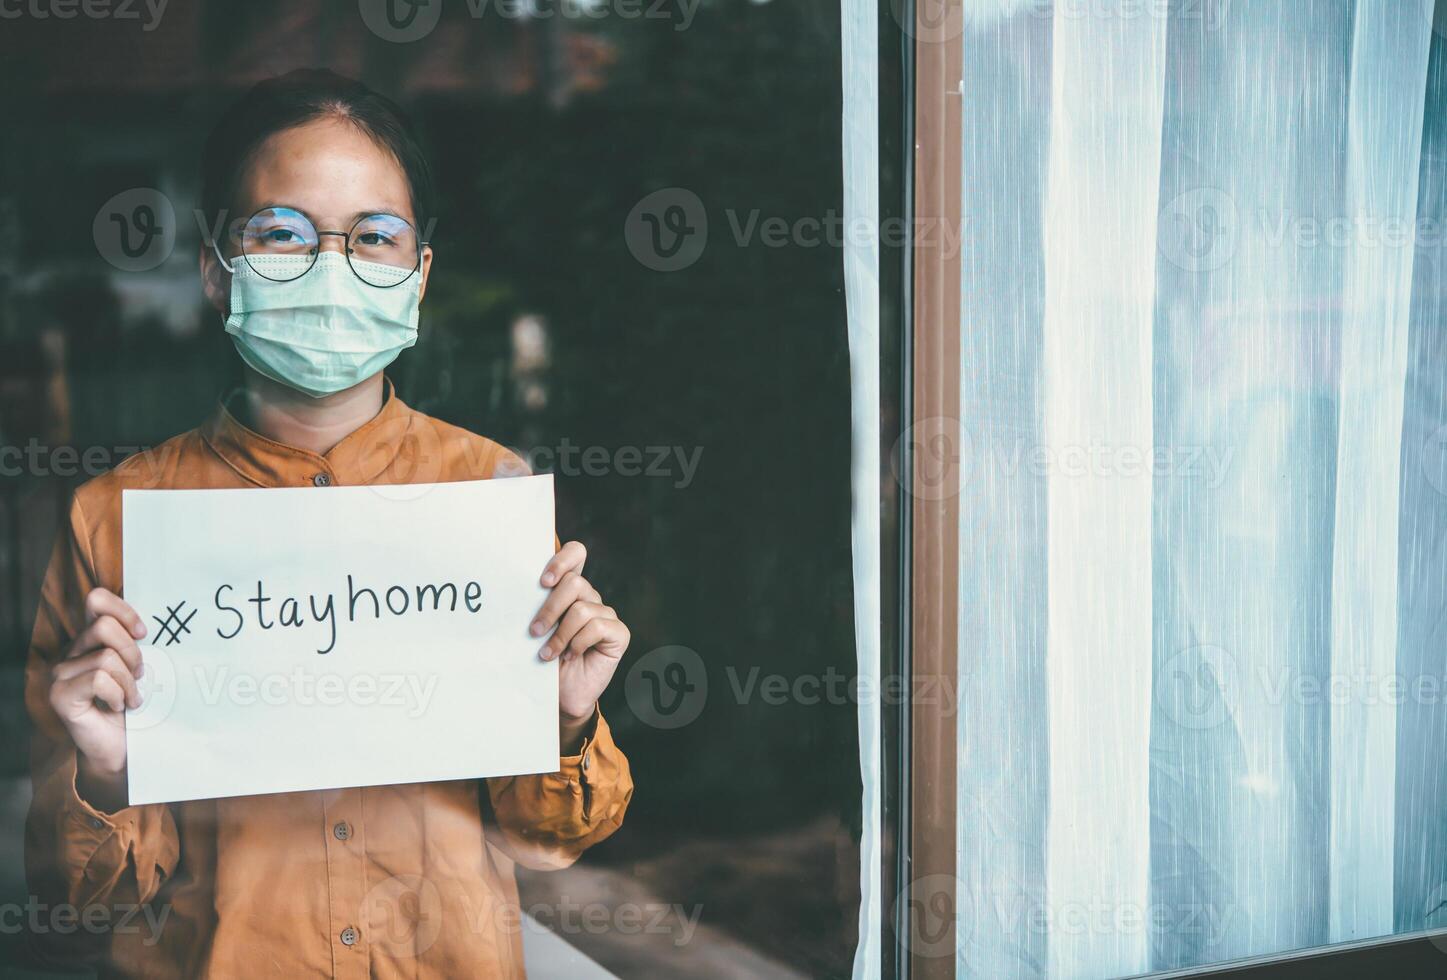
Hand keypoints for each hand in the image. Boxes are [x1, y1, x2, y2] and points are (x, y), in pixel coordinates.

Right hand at [48, 587, 145, 809]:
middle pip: (104, 627)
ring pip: (105, 657)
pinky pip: (99, 679)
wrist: (125, 747)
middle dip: (132, 652)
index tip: (144, 634)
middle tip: (140, 675)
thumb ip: (137, 641)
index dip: (123, 610)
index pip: (96, 599)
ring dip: (128, 681)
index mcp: (90, 640)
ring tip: (131, 697)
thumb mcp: (141, 665)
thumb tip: (152, 624)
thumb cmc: (136, 705)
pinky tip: (119, 707)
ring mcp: (61, 673)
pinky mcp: (59, 695)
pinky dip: (118, 694)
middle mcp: (70, 652)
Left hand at [531, 542, 629, 750]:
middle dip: (550, 608)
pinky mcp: (618, 633)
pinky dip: (578, 643)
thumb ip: (534, 607)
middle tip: (534, 632)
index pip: (576, 553)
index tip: (542, 582)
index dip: (562, 560)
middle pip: (574, 583)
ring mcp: (606, 614)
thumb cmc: (544, 660)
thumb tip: (516, 591)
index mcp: (570, 590)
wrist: (560, 695)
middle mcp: (590, 597)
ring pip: (582, 609)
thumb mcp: (535, 630)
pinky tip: (571, 656)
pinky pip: (597, 627)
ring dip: (560, 634)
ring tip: (548, 653)